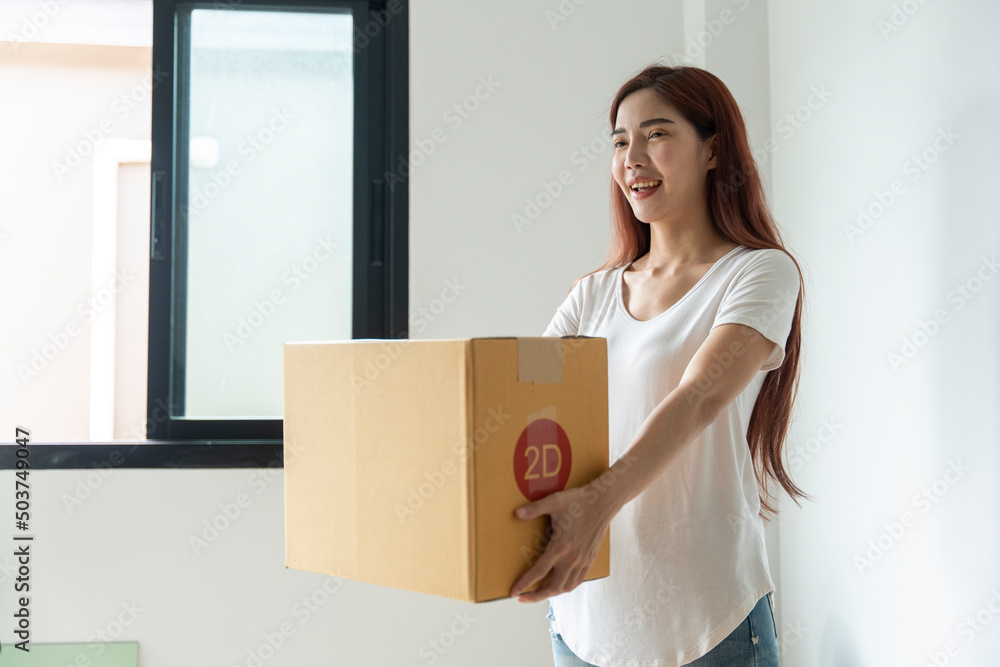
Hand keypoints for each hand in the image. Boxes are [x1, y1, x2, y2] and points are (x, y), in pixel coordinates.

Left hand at [508, 482, 614, 602]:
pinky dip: (566, 587)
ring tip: (539, 594)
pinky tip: (559, 585)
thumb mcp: (554, 501)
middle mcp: (572, 558)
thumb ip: (534, 508)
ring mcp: (582, 561)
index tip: (514, 592)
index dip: (525, 583)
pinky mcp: (589, 560)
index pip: (539, 572)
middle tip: (523, 599)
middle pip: (553, 587)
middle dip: (536, 596)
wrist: (603, 503)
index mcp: (561, 546)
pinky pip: (577, 581)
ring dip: (551, 593)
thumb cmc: (578, 501)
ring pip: (566, 587)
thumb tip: (516, 513)